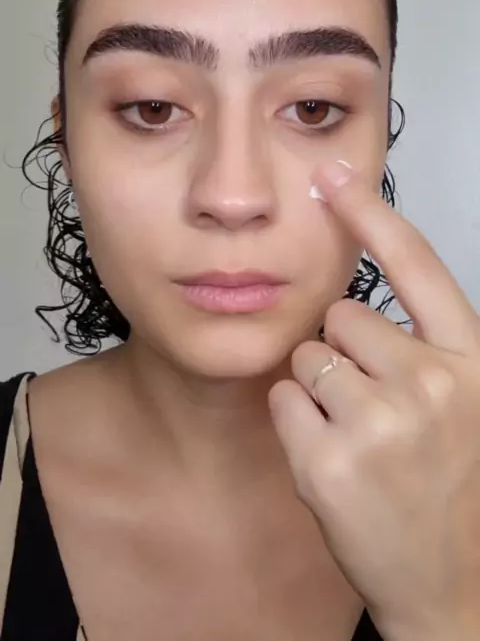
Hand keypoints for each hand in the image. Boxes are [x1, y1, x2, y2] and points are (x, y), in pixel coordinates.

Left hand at [268, 160, 479, 640]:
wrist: (457, 585)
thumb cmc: (456, 488)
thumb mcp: (463, 403)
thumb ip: (421, 345)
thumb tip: (357, 299)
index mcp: (470, 359)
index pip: (416, 263)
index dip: (371, 212)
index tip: (335, 176)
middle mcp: (431, 382)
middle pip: (342, 315)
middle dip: (345, 349)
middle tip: (375, 404)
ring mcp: (380, 423)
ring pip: (308, 355)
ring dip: (320, 387)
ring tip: (359, 435)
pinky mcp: (329, 461)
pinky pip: (283, 398)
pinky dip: (297, 423)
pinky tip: (334, 460)